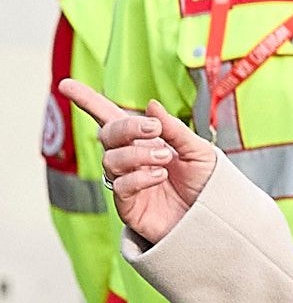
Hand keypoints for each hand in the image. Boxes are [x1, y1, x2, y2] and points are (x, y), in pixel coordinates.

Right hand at [61, 80, 216, 244]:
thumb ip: (176, 129)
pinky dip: (139, 177)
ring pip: (111, 159)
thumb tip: (151, 106)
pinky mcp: (128, 205)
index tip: (66, 85)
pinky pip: (120, 186)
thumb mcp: (199, 150)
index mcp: (146, 140)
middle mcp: (131, 159)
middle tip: (154, 130)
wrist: (216, 218)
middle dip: (127, 127)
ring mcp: (126, 181)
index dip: (88, 101)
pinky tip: (160, 176)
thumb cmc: (207, 183)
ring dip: (137, 155)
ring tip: (165, 159)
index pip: (111, 117)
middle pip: (108, 134)